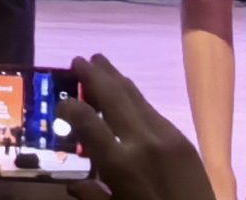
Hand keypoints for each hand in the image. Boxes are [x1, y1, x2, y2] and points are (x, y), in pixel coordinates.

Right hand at [70, 54, 216, 199]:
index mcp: (120, 165)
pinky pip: (154, 111)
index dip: (72, 108)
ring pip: (135, 98)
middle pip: (113, 98)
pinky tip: (128, 93)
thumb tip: (73, 185)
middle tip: (78, 59)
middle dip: (94, 76)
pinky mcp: (183, 140)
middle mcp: (142, 142)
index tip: (61, 100)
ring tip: (99, 62)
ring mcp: (166, 137)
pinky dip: (136, 97)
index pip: (89, 124)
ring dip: (116, 78)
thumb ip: (95, 198)